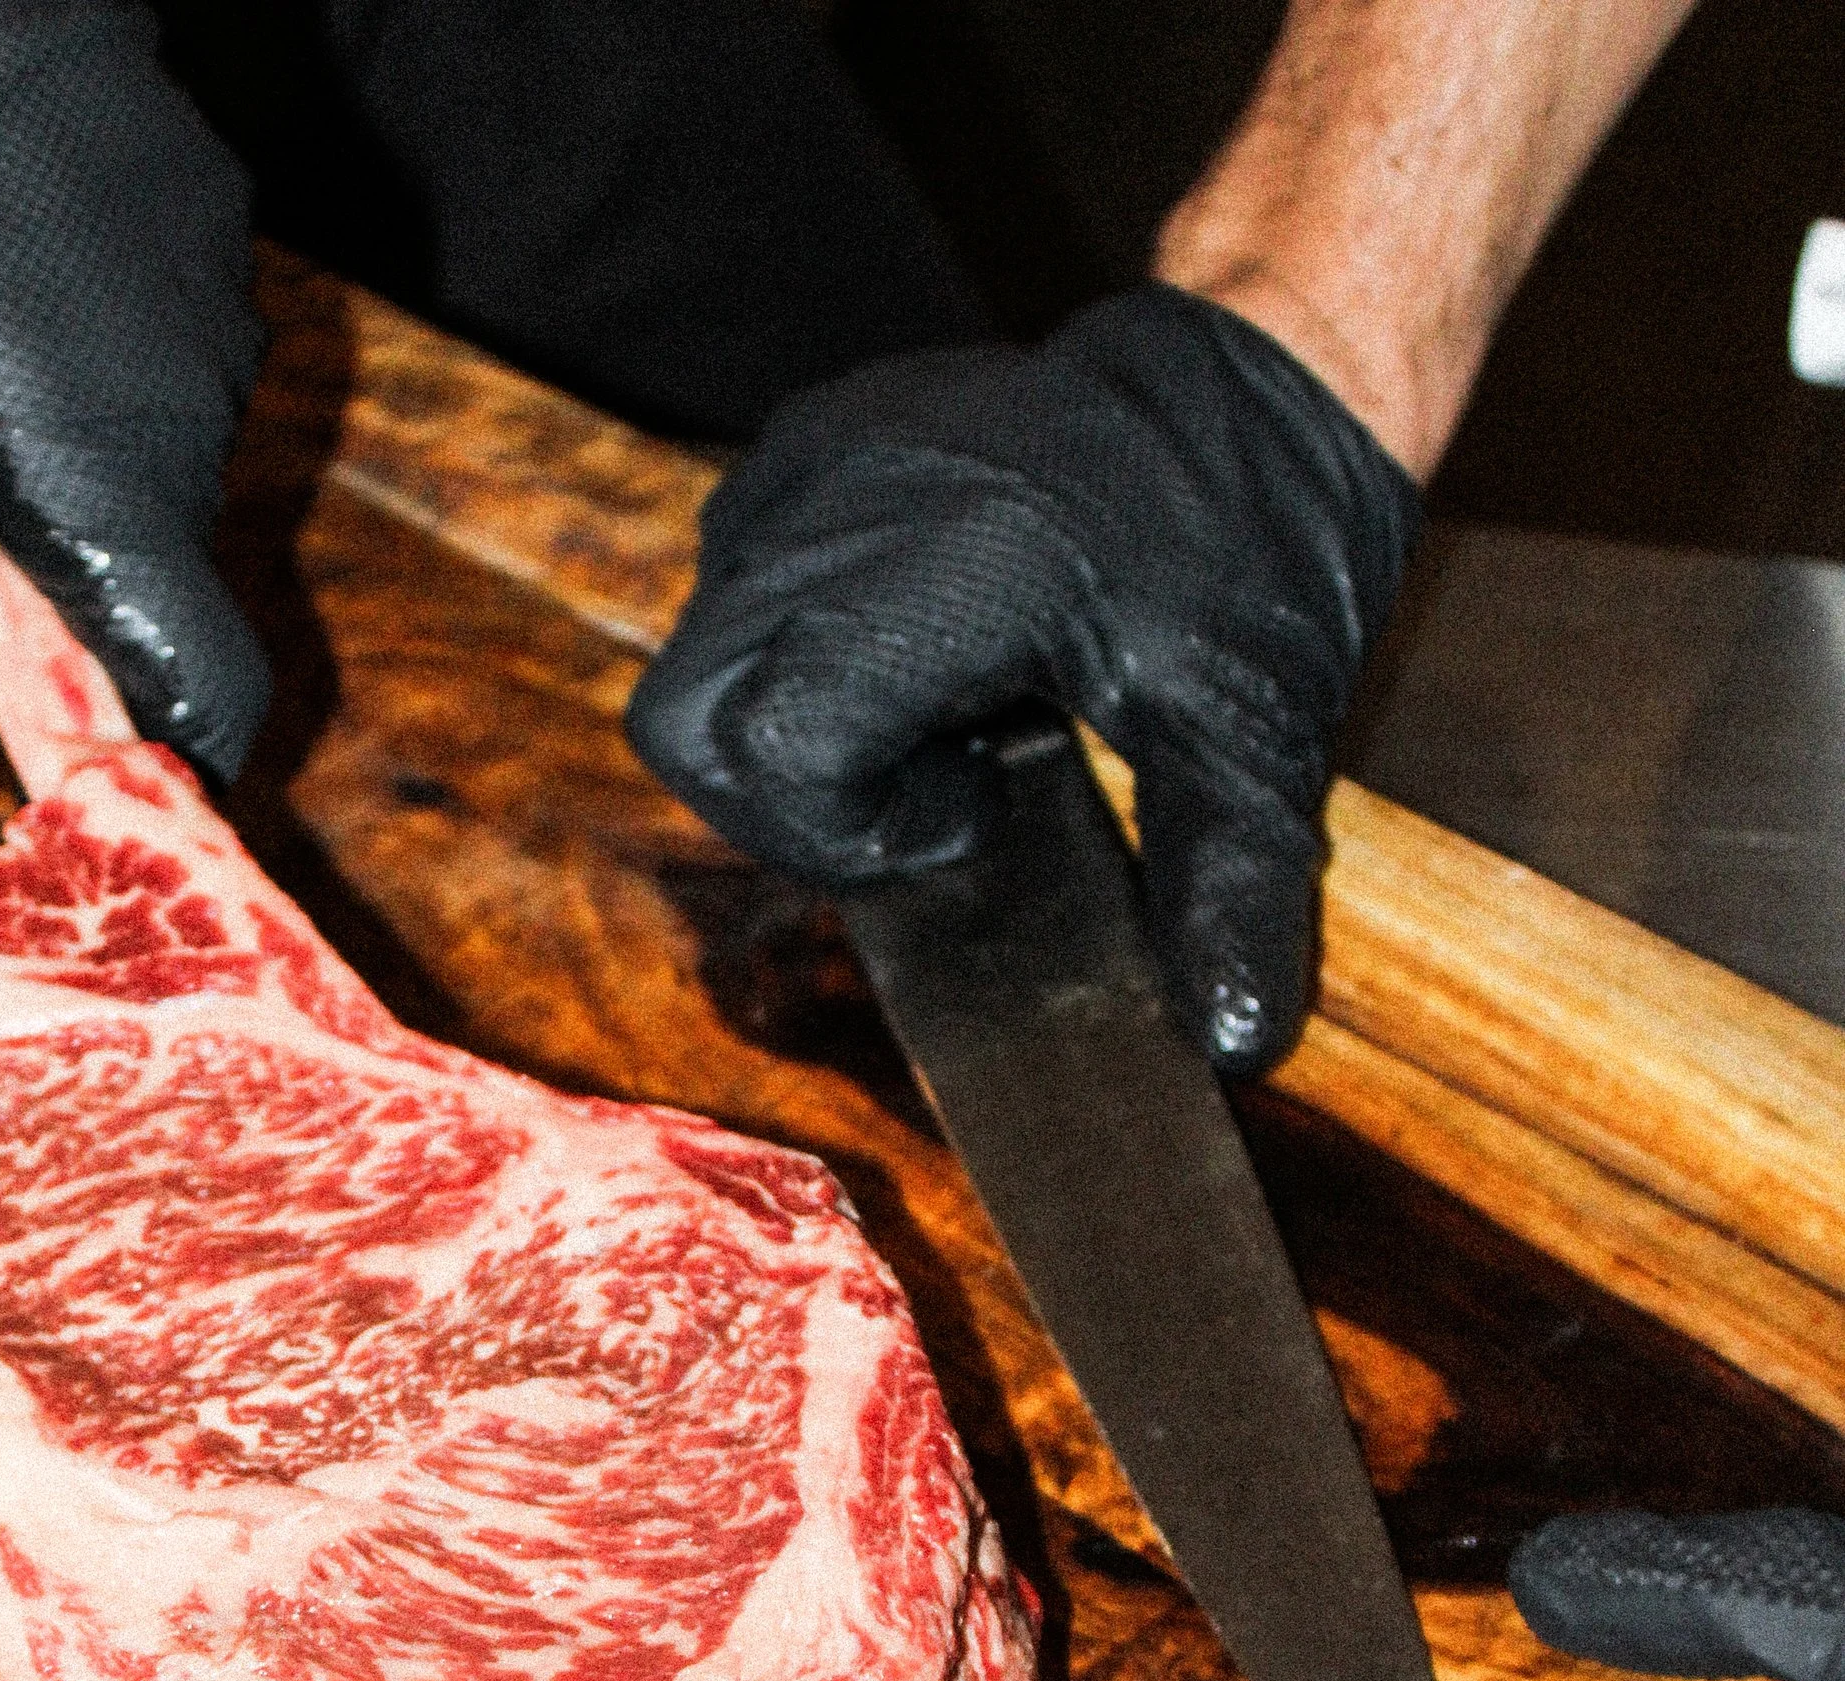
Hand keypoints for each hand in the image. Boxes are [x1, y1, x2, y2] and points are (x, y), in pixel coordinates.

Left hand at [0, 0, 266, 786]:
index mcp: (101, 477)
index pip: (208, 687)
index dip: (169, 752)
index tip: (97, 760)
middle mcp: (196, 428)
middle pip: (161, 591)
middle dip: (74, 597)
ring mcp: (226, 348)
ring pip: (158, 487)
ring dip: (77, 482)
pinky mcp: (225, 281)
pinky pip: (171, 391)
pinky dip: (103, 395)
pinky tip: (22, 300)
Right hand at [625, 290, 1420, 1073]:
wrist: (1259, 374)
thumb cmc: (1257, 545)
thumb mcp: (1254, 732)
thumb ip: (1226, 888)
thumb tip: (1237, 1037)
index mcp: (949, 566)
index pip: (771, 747)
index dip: (846, 833)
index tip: (977, 812)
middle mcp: (848, 502)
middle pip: (690, 721)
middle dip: (789, 809)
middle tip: (930, 800)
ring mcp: (810, 464)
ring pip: (699, 665)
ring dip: (794, 733)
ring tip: (940, 719)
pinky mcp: (802, 451)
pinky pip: (732, 594)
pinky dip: (797, 659)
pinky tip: (920, 658)